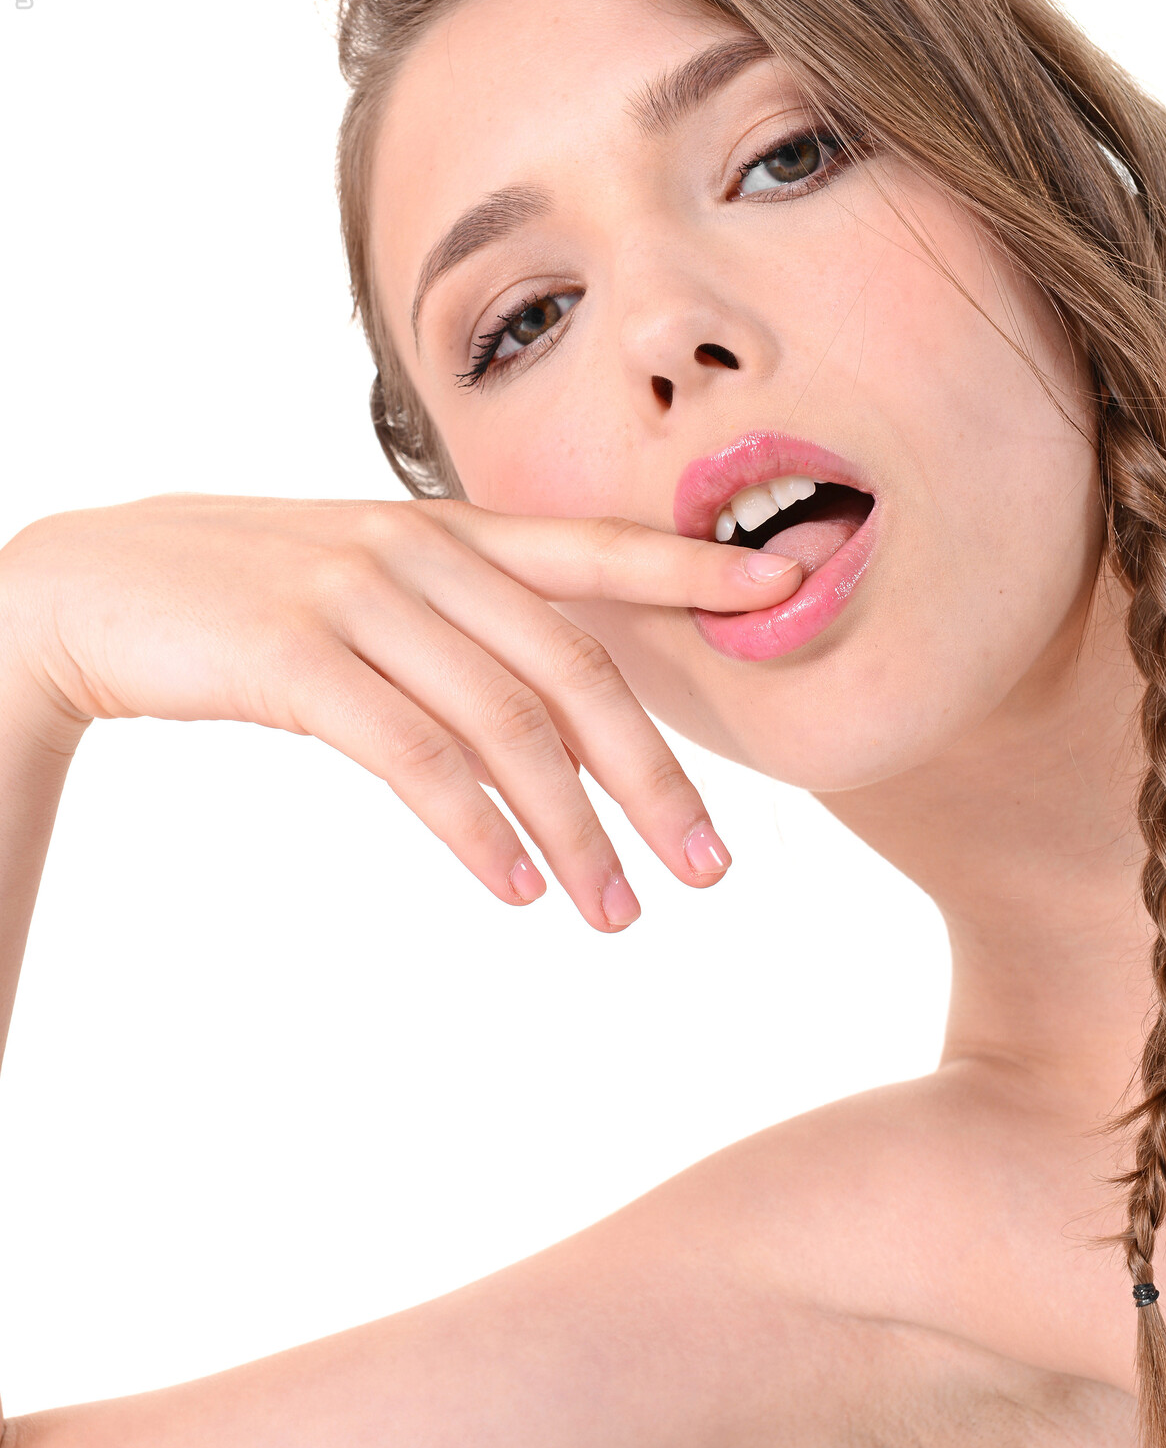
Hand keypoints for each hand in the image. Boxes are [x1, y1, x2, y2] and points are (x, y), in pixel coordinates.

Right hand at [0, 495, 801, 930]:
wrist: (93, 585)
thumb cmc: (248, 599)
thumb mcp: (369, 591)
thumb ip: (465, 637)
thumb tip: (564, 735)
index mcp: (450, 531)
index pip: (597, 549)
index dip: (694, 568)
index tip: (790, 587)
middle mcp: (420, 552)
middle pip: (576, 671)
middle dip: (655, 778)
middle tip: (712, 869)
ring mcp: (358, 596)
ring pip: (506, 725)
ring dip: (576, 831)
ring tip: (620, 916)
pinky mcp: (296, 656)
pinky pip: (414, 755)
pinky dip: (478, 830)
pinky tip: (518, 888)